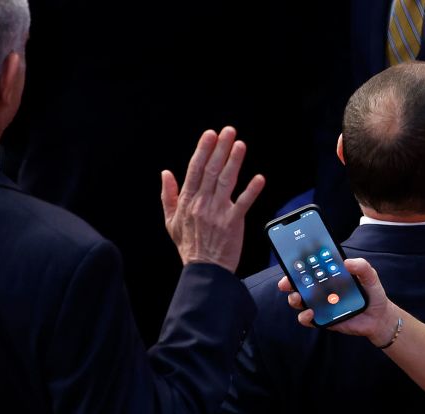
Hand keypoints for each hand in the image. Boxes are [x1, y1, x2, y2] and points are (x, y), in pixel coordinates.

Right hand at [161, 127, 264, 272]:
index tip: (210, 135)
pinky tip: (259, 178)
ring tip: (240, 145)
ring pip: (226, 181)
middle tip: (228, 131)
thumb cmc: (189, 246)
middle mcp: (201, 203)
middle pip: (211, 170)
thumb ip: (168, 195)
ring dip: (234, 162)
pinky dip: (251, 190)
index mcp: (187, 201)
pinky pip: (243, 203)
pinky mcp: (232, 223)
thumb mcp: (170, 221)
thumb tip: (166, 173)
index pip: (195, 169)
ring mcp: (217, 213)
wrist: (204, 270)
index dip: (203, 150)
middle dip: (220, 149)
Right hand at [277, 257, 399, 345]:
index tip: (291, 261)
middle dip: (289, 282)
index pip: (310, 267)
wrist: (379, 317)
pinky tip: (311, 313)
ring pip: (300, 301)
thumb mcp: (370, 276)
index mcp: (330, 275)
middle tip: (286, 282)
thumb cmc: (372, 294)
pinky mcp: (323, 319)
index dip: (298, 264)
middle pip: (299, 284)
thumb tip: (347, 262)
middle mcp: (322, 289)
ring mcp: (321, 304)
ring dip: (294, 299)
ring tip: (298, 298)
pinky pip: (308, 319)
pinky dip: (305, 317)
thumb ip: (362, 267)